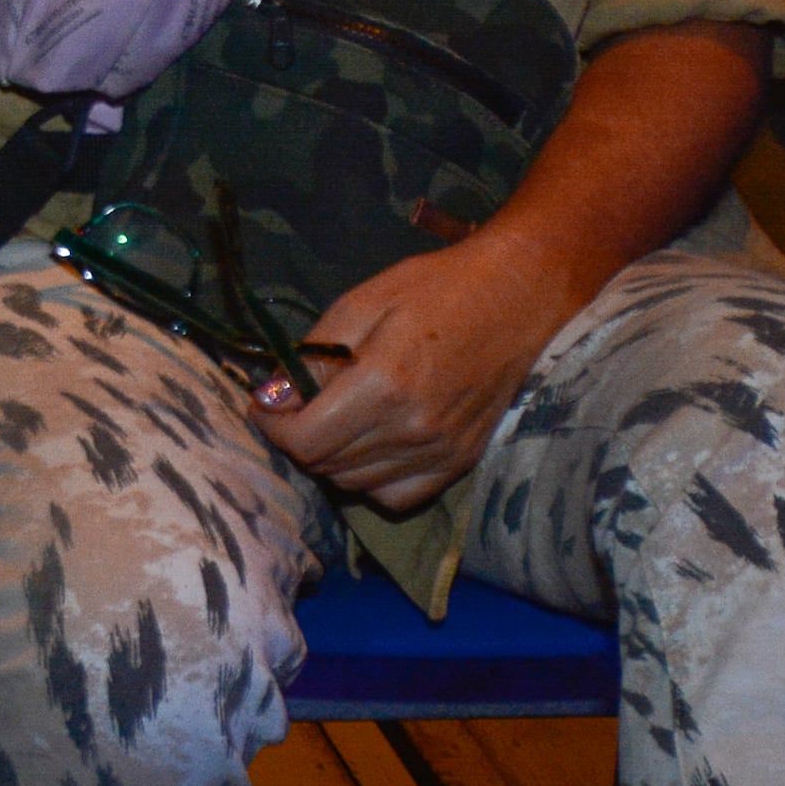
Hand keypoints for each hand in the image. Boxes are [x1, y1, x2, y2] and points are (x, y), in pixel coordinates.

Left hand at [254, 225, 605, 511]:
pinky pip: (397, 497)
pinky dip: (372, 480)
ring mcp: (441, 452)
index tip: (267, 404)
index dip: (272, 426)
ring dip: (332, 458)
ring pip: (355, 484)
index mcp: (384, 385)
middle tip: (300, 406)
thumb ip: (313, 357)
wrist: (517, 297)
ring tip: (336, 418)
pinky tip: (371, 445)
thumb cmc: (435, 288)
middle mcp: (413, 429)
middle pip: (326, 465)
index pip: (304, 441)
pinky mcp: (461, 461)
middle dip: (299, 437)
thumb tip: (271, 399)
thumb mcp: (360, 303)